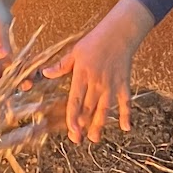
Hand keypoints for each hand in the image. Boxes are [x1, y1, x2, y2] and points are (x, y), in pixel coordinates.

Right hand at [0, 0, 22, 99]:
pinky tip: (30, 73)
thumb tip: (1, 56)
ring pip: (4, 72)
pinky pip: (12, 64)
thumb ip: (0, 42)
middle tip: (15, 93)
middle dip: (3, 86)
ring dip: (14, 79)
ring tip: (28, 84)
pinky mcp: (4, 51)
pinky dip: (19, 69)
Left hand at [45, 0, 154, 143]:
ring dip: (99, 125)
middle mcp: (97, 83)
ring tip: (94, 138)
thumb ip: (61, 66)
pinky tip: (125, 128)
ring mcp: (111, 85)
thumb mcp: (75, 52)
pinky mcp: (123, 84)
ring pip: (105, 109)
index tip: (71, 129)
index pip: (75, 100)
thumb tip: (46, 73)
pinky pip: (125, 102)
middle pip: (89, 108)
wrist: (119, 33)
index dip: (73, 117)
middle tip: (78, 140)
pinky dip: (126, 114)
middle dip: (83, 125)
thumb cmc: (95, 41)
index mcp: (82, 75)